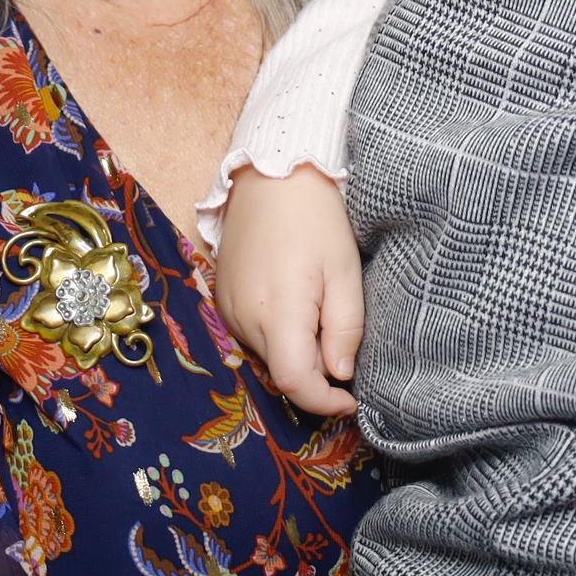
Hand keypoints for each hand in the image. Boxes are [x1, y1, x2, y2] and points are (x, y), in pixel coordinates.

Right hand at [212, 166, 362, 414]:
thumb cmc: (315, 216)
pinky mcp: (223, 297)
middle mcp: (243, 317)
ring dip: (297, 353)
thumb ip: (344, 329)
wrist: (271, 172)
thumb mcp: (344, 271)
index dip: (326, 403)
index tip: (353, 401)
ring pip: (267, 356)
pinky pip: (254, 334)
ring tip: (321, 313)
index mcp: (277, 311)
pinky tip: (298, 303)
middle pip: (281, 373)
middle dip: (316, 375)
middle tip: (344, 346)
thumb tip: (341, 375)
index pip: (296, 383)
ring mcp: (228, 308)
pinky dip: (279, 334)